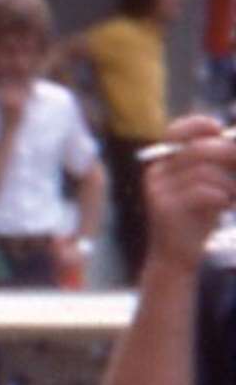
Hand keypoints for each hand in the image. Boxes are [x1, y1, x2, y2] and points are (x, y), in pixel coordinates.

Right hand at [142, 118, 235, 269]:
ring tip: (233, 195)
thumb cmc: (194, 219)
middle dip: (227, 155)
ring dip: (227, 182)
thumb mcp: (204, 185)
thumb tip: (232, 142)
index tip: (220, 131)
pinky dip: (220, 196)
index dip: (200, 126)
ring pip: (203, 172)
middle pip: (197, 150)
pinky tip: (226, 205)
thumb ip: (213, 163)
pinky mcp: (164, 209)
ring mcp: (157, 192)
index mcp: (161, 165)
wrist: (175, 258)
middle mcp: (155, 174)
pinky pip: (201, 191)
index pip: (176, 132)